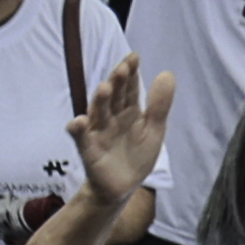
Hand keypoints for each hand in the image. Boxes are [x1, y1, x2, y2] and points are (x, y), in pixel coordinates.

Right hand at [72, 49, 172, 207]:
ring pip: (97, 112)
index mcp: (128, 112)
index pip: (128, 88)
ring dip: (99, 100)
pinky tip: (78, 122)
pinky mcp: (88, 150)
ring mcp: (98, 132)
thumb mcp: (153, 130)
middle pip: (113, 97)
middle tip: (123, 68)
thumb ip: (159, 104)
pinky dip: (77, 129)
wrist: (123, 187)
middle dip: (116, 83)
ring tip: (105, 88)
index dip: (130, 73)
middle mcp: (111, 118)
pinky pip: (80, 138)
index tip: (134, 57)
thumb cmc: (136, 156)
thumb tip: (167, 72)